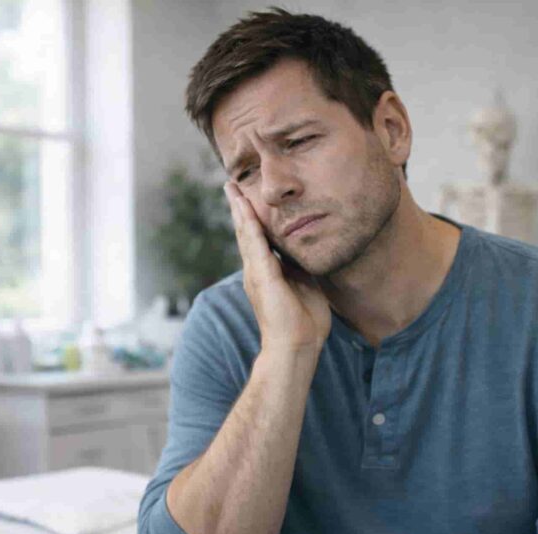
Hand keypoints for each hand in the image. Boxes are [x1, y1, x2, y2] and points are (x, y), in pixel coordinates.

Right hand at [225, 182, 330, 354]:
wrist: (296, 346)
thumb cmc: (303, 322)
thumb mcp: (305, 285)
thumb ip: (300, 267)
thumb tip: (306, 252)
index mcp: (267, 273)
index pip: (258, 238)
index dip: (252, 217)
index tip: (247, 197)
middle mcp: (256, 271)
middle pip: (245, 232)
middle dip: (239, 207)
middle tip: (231, 184)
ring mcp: (256, 273)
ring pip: (246, 234)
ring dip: (239, 209)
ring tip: (232, 188)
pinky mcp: (263, 277)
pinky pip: (255, 244)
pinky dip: (249, 224)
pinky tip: (244, 208)